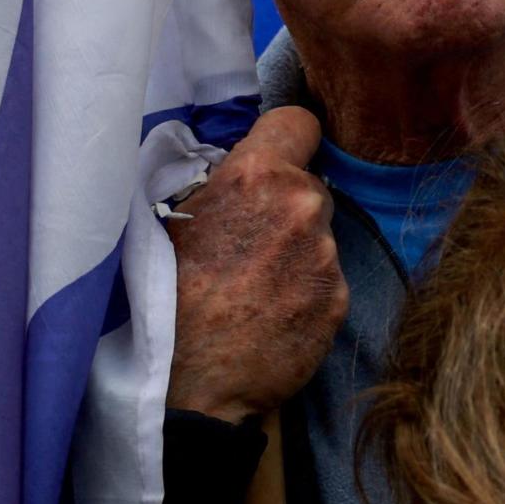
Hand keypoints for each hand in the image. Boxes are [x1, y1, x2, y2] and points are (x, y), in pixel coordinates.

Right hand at [164, 108, 345, 424]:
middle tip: (250, 241)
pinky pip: (326, 281)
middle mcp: (302, 206)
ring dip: (297, 252)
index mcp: (258, 175)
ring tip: (256, 287)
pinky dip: (306, 292)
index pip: (299, 122)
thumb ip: (220, 183)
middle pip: (309, 186)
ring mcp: (327, 256)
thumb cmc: (165, 295)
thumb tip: (240, 168)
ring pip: (320, 236)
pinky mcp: (339, 300)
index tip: (275, 160)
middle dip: (286, 205)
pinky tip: (272, 313)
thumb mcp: (171, 218)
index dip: (285, 140)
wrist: (188, 381)